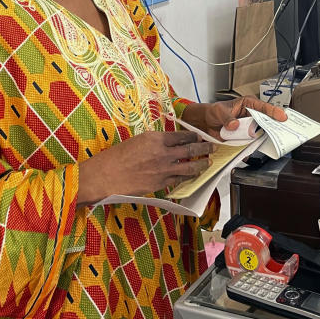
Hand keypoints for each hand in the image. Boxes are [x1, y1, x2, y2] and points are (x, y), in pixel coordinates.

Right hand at [79, 130, 212, 200]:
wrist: (106, 176)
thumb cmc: (117, 157)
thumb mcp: (138, 140)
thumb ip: (156, 141)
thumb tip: (168, 143)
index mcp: (156, 138)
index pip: (183, 136)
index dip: (194, 136)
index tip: (199, 136)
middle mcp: (163, 153)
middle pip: (191, 150)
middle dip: (205, 148)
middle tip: (212, 147)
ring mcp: (163, 170)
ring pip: (190, 167)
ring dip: (201, 164)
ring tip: (208, 162)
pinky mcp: (160, 184)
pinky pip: (179, 180)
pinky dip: (187, 177)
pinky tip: (192, 176)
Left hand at [181, 97, 286, 140]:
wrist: (206, 123)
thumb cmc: (213, 112)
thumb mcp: (219, 112)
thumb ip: (227, 118)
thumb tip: (234, 124)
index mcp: (248, 104)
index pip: (263, 107)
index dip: (273, 112)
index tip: (282, 116)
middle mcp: (251, 116)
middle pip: (266, 121)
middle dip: (274, 126)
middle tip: (282, 131)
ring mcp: (249, 127)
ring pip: (260, 133)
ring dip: (264, 138)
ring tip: (274, 142)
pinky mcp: (245, 137)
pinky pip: (252, 143)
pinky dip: (253, 147)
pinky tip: (254, 151)